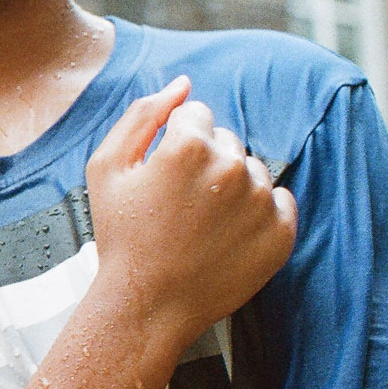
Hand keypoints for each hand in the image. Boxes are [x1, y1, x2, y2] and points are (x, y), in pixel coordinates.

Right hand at [87, 77, 297, 345]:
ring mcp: (260, 201)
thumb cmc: (122, 235)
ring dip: (231, 186)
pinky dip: (258, 212)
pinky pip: (279, 200)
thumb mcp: (106, 168)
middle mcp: (231, 167)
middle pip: (225, 140)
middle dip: (204, 161)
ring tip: (200, 222)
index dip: (172, 141)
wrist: (147, 304)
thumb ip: (142, 115)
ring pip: (252, 168)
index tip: (161, 175)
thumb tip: (183, 84)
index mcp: (187, 146)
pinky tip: (226, 234)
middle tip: (177, 204)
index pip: (196, 114)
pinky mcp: (281, 232)